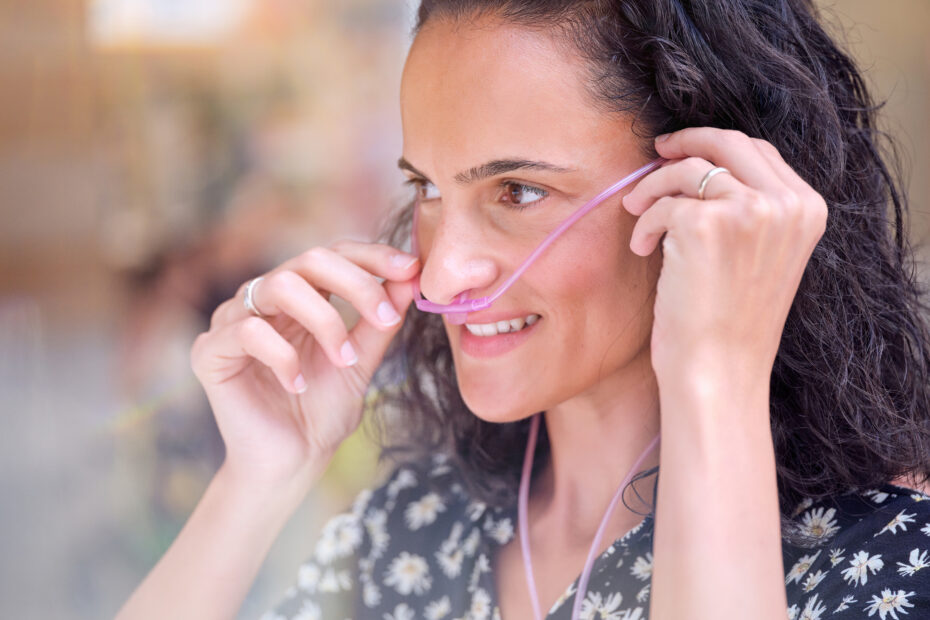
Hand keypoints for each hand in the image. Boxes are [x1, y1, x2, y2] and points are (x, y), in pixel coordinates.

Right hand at [189, 241, 419, 488]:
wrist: (292, 462)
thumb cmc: (323, 412)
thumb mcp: (361, 361)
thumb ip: (379, 322)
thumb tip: (410, 277)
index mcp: (300, 295)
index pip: (334, 255)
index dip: (373, 256)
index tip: (411, 269)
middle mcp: (264, 298)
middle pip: (310, 259)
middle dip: (357, 285)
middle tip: (386, 318)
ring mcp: (233, 320)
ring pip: (281, 285)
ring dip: (325, 321)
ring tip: (344, 361)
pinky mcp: (211, 351)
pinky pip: (248, 332)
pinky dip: (284, 357)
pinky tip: (299, 385)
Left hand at [621, 128, 827, 387]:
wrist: (719, 371)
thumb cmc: (731, 323)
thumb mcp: (762, 257)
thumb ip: (753, 210)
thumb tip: (707, 165)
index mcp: (807, 209)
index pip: (758, 151)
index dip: (714, 145)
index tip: (683, 153)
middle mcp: (786, 204)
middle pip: (727, 142)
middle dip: (685, 143)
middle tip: (655, 154)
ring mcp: (748, 210)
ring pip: (688, 168)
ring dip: (654, 186)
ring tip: (636, 213)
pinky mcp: (705, 223)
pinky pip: (662, 203)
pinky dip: (644, 223)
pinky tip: (643, 250)